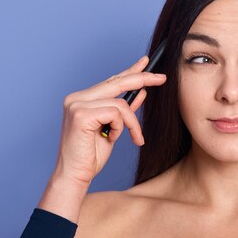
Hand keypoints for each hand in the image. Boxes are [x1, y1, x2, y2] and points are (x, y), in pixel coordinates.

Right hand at [52, 55, 166, 185]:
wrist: (75, 175)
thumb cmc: (91, 155)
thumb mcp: (114, 129)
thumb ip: (124, 110)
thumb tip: (141, 92)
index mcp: (82, 99)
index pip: (111, 80)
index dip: (130, 71)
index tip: (146, 62)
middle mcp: (76, 98)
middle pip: (117, 82)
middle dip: (142, 79)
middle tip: (162, 78)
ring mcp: (77, 104)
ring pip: (121, 104)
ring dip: (132, 123)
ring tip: (131, 138)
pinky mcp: (81, 114)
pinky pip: (116, 113)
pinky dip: (121, 128)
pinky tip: (111, 139)